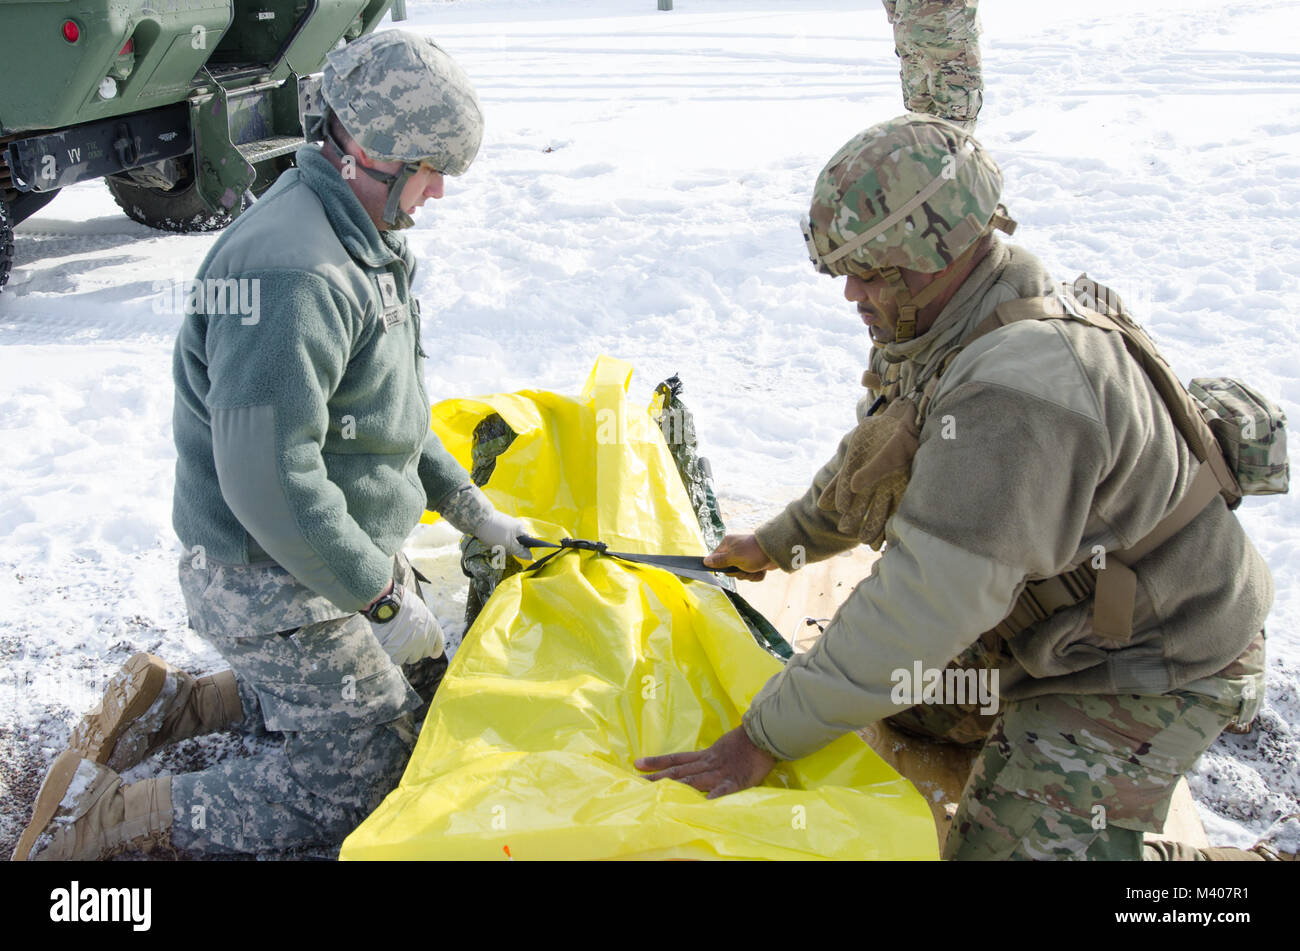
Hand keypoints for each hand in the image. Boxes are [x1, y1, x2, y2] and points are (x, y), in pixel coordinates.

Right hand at [368, 583, 444, 665]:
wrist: (387, 604)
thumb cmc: (401, 603)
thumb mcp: (420, 610)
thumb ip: (425, 623)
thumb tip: (425, 632)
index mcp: (433, 627)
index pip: (438, 646)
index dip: (433, 650)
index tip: (431, 653)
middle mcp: (426, 639)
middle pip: (424, 653)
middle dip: (416, 649)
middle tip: (406, 641)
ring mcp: (413, 647)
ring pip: (412, 659)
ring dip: (405, 653)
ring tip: (397, 642)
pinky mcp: (400, 652)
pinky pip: (399, 660)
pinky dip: (394, 655)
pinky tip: (390, 645)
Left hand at [438, 485, 533, 560]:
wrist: (476, 518)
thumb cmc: (495, 532)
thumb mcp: (509, 544)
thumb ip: (520, 551)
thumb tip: (531, 557)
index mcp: (520, 528)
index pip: (528, 541)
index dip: (523, 549)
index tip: (515, 554)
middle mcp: (514, 525)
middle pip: (516, 542)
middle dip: (510, 548)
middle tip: (502, 551)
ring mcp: (504, 524)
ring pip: (506, 540)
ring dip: (501, 546)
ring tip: (493, 546)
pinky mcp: (495, 525)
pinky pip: (498, 537)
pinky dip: (494, 541)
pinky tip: (488, 542)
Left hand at [634, 725, 775, 798]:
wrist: (765, 734)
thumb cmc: (746, 740)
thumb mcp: (722, 747)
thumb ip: (711, 756)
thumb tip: (699, 763)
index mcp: (705, 755)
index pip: (676, 758)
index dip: (657, 761)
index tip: (638, 763)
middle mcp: (708, 763)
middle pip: (678, 772)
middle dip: (657, 778)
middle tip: (637, 782)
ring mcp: (721, 772)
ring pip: (694, 780)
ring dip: (675, 787)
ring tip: (658, 793)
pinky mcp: (736, 780)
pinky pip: (724, 789)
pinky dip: (715, 795)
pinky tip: (704, 803)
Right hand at [703, 533, 776, 581]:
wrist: (776, 552)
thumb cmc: (752, 552)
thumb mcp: (733, 557)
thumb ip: (719, 561)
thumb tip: (705, 561)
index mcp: (728, 545)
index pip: (716, 558)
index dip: (721, 567)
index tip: (727, 569)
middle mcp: (736, 550)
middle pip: (729, 570)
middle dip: (738, 573)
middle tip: (744, 568)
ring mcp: (746, 557)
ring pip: (741, 574)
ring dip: (749, 575)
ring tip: (755, 568)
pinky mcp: (755, 563)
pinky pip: (752, 575)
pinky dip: (757, 575)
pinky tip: (761, 570)